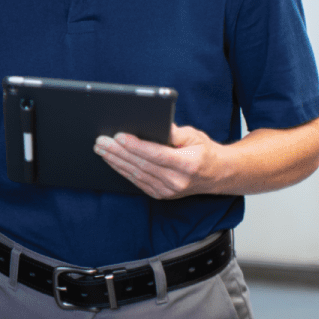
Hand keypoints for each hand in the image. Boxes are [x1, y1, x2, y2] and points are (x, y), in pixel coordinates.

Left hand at [93, 124, 222, 198]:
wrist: (218, 175)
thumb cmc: (204, 151)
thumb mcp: (194, 136)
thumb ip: (175, 132)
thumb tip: (156, 124)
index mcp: (188, 164)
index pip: (156, 154)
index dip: (135, 146)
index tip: (118, 136)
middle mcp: (177, 181)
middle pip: (142, 165)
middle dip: (118, 152)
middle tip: (101, 141)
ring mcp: (168, 191)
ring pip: (136, 174)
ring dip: (115, 161)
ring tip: (100, 149)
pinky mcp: (161, 194)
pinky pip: (138, 182)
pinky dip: (122, 170)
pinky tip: (112, 161)